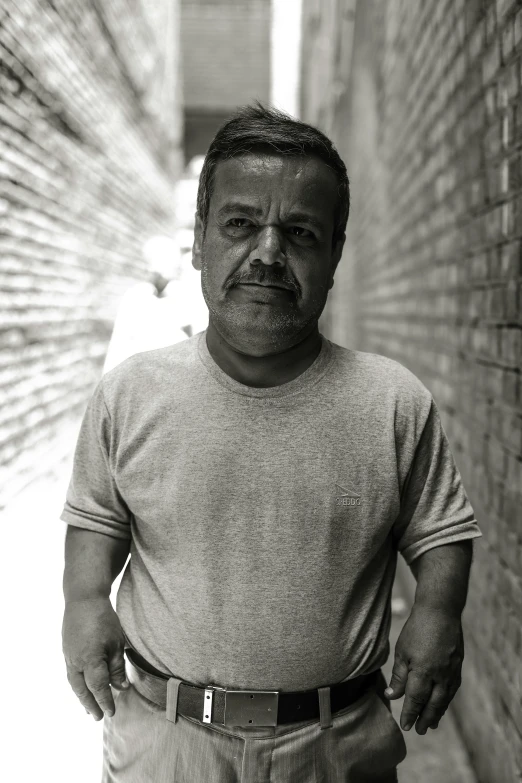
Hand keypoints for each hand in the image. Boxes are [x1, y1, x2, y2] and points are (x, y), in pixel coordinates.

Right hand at [62, 597, 129, 720]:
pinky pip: (71, 674)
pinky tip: (82, 688)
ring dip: (82, 697)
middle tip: (98, 717)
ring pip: (74, 683)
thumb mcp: (116, 642)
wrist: (83, 599)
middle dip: (91, 704)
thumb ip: (117, 667)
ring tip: (89, 708)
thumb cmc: (103, 619)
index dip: (105, 701)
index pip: (98, 687)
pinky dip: (77, 685)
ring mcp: (68, 656)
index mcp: (90, 660)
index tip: (111, 712)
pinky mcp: (66, 651)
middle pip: (82, 690)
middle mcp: (76, 662)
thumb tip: (121, 688)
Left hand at [384, 602, 463, 733]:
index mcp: (423, 671)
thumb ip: (399, 676)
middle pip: (433, 704)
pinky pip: (452, 689)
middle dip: (425, 719)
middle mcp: (440, 675)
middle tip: (419, 731)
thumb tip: (392, 696)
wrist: (440, 611)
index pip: (416, 699)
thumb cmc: (417, 630)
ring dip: (437, 713)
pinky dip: (446, 700)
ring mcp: (452, 671)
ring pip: (445, 699)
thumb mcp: (402, 651)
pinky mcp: (458, 666)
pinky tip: (441, 704)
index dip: (410, 714)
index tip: (405, 726)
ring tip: (431, 724)